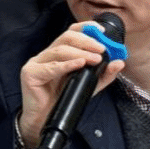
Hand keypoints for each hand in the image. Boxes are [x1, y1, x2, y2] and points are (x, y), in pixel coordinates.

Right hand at [18, 21, 124, 147]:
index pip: (72, 32)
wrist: (44, 120)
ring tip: (95, 59)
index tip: (102, 32)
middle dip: (87, 41)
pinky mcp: (30, 73)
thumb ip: (104, 74)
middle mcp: (47, 54)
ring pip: (59, 50)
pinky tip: (79, 64)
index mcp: (59, 52)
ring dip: (80, 53)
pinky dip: (66, 65)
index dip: (86, 28)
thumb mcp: (89, 85)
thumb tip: (119, 62)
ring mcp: (37, 62)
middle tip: (102, 49)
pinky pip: (50, 67)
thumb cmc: (64, 99)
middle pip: (66, 37)